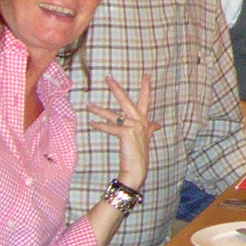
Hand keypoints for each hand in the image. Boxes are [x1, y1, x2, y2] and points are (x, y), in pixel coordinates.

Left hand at [90, 75, 158, 189]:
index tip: (146, 75)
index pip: (145, 101)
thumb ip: (150, 129)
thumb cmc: (139, 156)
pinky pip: (110, 127)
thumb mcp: (146, 139)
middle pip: (127, 101)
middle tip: (108, 78)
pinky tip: (91, 122)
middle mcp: (141, 122)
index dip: (146, 87)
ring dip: (99, 110)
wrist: (137, 171)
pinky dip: (100, 125)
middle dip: (116, 89)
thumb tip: (157, 124)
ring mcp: (135, 127)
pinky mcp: (126, 133)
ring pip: (113, 115)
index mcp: (145, 122)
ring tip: (88, 105)